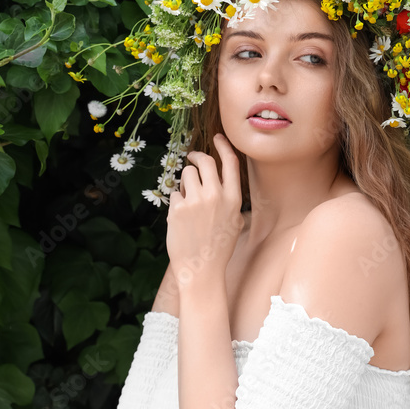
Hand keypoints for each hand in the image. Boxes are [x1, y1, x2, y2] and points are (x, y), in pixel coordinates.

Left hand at [166, 134, 243, 286]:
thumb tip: (219, 179)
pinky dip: (177, 201)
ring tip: (188, 199)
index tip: (217, 138)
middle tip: (192, 158)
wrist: (202, 270)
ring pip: (186, 174)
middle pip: (205, 162)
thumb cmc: (219, 248)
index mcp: (233, 199)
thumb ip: (229, 199)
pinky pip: (175, 193)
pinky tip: (182, 218)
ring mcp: (195, 201)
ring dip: (185, 181)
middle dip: (197, 157)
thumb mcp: (234, 222)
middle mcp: (215, 196)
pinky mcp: (177, 209)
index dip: (223, 146)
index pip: (230, 163)